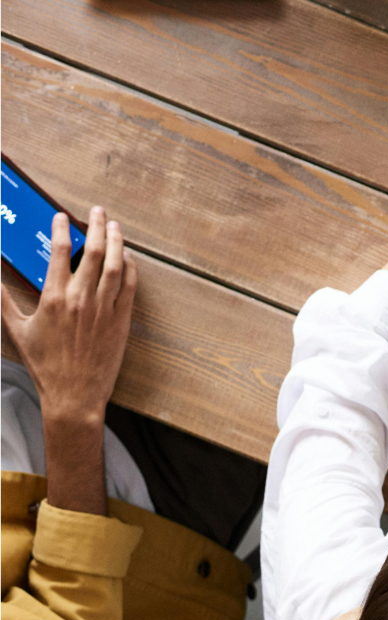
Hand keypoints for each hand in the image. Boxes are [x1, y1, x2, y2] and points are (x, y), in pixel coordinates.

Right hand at [1, 208, 136, 422]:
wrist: (74, 394)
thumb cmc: (44, 364)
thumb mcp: (16, 330)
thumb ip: (2, 300)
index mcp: (54, 297)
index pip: (58, 251)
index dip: (62, 228)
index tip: (62, 216)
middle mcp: (81, 299)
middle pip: (94, 252)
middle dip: (97, 226)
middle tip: (97, 211)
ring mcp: (105, 309)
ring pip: (116, 266)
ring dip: (117, 242)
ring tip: (114, 226)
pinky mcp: (122, 321)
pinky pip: (130, 287)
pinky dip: (130, 269)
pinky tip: (127, 258)